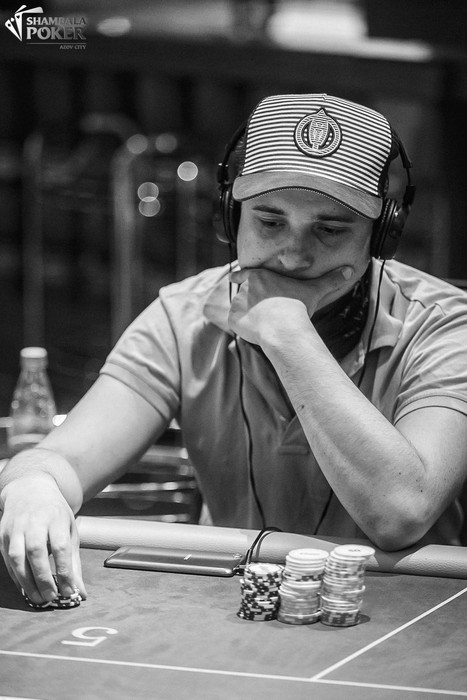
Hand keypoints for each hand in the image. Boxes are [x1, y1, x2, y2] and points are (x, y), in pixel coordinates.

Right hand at [0, 473, 86, 603]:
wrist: (30, 490)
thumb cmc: (54, 513)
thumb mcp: (69, 530)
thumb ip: (74, 562)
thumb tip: (80, 591)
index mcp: (56, 518)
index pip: (60, 546)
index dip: (64, 571)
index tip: (69, 590)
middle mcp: (34, 521)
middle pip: (36, 552)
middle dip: (43, 578)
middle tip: (51, 597)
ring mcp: (16, 527)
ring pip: (17, 557)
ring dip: (27, 581)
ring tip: (38, 597)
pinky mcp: (3, 534)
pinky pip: (7, 559)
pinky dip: (16, 576)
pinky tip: (25, 587)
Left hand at [228, 265, 353, 345]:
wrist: (283, 328)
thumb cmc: (298, 306)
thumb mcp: (315, 290)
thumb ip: (331, 280)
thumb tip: (351, 270)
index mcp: (258, 275)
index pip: (242, 272)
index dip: (239, 276)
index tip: (234, 278)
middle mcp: (244, 286)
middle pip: (242, 293)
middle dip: (248, 301)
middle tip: (261, 312)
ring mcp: (236, 303)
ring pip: (238, 308)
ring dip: (246, 315)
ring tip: (262, 324)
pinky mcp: (233, 319)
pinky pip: (235, 323)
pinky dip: (243, 327)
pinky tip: (256, 332)